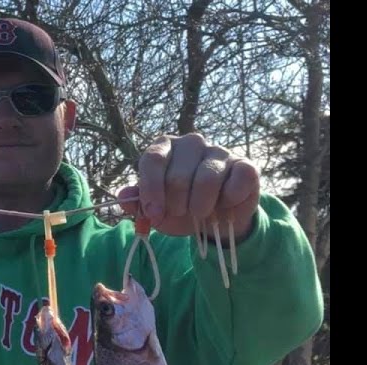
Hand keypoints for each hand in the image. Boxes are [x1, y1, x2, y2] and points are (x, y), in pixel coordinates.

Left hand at [118, 133, 259, 241]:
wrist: (217, 220)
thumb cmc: (182, 209)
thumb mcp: (157, 210)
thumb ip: (137, 203)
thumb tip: (122, 197)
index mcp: (166, 147)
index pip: (153, 159)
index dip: (151, 190)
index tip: (154, 214)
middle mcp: (192, 143)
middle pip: (178, 176)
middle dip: (177, 205)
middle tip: (181, 213)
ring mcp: (219, 151)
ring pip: (206, 180)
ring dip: (201, 207)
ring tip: (200, 213)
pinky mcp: (245, 165)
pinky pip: (236, 182)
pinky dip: (227, 202)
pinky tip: (224, 205)